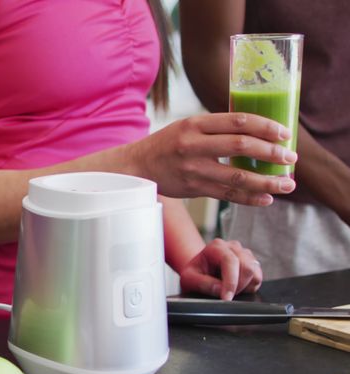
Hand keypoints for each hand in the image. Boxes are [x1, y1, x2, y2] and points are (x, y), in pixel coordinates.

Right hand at [133, 113, 297, 205]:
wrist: (136, 167)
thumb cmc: (166, 145)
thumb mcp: (187, 126)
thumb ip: (216, 128)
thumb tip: (257, 133)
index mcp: (195, 124)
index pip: (238, 121)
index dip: (266, 127)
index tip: (285, 133)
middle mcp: (193, 145)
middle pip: (241, 146)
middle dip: (271, 153)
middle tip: (290, 158)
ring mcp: (193, 169)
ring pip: (237, 176)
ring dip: (266, 182)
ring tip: (287, 185)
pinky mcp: (193, 188)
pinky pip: (226, 195)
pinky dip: (249, 198)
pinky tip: (266, 199)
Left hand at [178, 238, 262, 300]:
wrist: (200, 269)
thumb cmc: (194, 272)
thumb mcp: (189, 278)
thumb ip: (202, 283)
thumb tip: (220, 289)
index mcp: (216, 247)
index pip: (230, 261)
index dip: (231, 282)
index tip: (226, 298)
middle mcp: (233, 247)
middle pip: (247, 267)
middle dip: (238, 286)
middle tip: (226, 296)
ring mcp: (245, 254)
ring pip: (255, 273)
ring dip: (244, 287)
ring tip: (228, 290)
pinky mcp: (252, 263)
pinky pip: (258, 277)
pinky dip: (249, 286)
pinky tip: (236, 287)